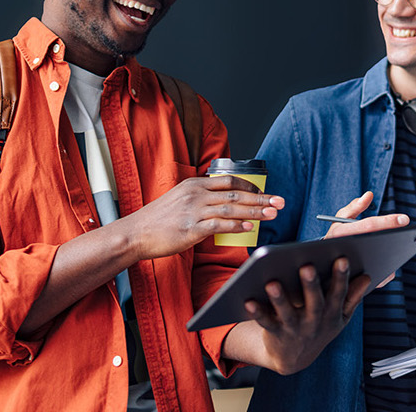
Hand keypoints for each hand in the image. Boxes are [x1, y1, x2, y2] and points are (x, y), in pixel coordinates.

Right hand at [105, 176, 282, 260]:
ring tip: (272, 214)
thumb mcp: (178, 200)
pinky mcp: (191, 229)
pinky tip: (249, 228)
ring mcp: (193, 211)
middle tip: (280, 202)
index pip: (228, 181)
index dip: (250, 187)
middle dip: (261, 198)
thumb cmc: (157, 220)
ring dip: (254, 211)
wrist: (135, 233)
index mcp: (193, 185)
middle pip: (235, 194)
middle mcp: (195, 195)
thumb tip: (222, 204)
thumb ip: (199, 198)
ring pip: (231, 208)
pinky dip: (236, 226)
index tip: (265, 192)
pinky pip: (219, 225)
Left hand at [241, 255, 377, 373]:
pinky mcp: (275, 333)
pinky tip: (248, 300)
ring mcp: (294, 329)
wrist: (294, 360)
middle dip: (311, 285)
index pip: (338, 294)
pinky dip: (256, 312)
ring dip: (280, 299)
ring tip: (272, 282)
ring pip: (287, 313)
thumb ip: (352, 297)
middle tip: (307, 266)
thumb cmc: (318, 329)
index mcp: (332, 314)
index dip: (341, 277)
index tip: (342, 259)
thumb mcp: (340, 318)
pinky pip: (265, 322)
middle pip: (314, 302)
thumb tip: (368, 277)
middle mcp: (314, 322)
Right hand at [317, 191, 405, 287]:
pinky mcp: (356, 283)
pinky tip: (392, 265)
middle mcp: (344, 252)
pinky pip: (376, 280)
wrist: (321, 264)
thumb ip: (354, 207)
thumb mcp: (340, 220)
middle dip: (393, 237)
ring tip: (403, 246)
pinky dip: (386, 273)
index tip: (405, 219)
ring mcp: (350, 269)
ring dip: (391, 257)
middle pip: (375, 244)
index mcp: (341, 234)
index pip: (369, 225)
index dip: (388, 221)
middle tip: (410, 232)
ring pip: (377, 264)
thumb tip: (369, 195)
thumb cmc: (335, 238)